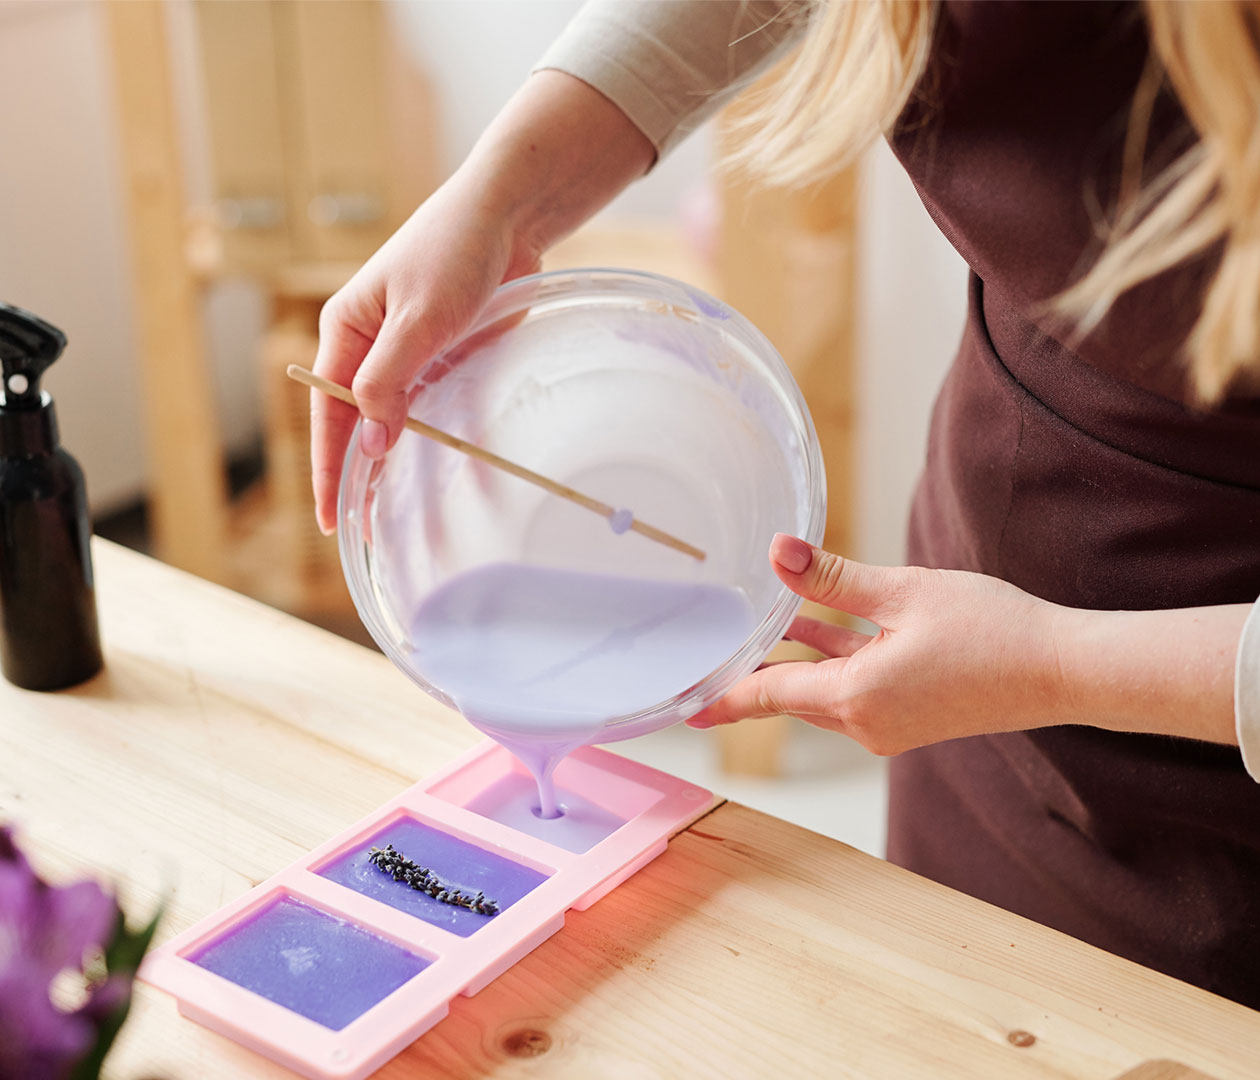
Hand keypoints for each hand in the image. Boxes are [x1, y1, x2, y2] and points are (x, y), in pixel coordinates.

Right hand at [308, 71, 653, 534]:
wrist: (511, 213)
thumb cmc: (456, 250)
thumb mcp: (418, 318)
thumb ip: (390, 380)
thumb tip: (370, 442)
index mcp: (346, 330)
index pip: (327, 413)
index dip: (329, 467)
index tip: (331, 518)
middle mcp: (372, 345)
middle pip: (358, 422)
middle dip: (360, 475)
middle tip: (369, 532)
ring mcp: (410, 351)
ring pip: (395, 419)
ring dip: (398, 461)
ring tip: (400, 514)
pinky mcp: (446, 354)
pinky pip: (433, 406)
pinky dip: (433, 438)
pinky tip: (441, 471)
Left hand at [686, 534, 1068, 753]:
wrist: (1063, 670)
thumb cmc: (994, 629)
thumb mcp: (904, 592)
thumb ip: (833, 577)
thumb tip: (777, 552)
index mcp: (858, 697)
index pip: (770, 694)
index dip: (725, 695)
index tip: (687, 705)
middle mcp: (867, 723)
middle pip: (791, 695)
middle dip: (755, 671)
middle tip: (714, 652)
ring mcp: (889, 726)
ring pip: (822, 691)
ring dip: (796, 658)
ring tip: (762, 625)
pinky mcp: (909, 718)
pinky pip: (852, 691)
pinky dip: (832, 663)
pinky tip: (816, 627)